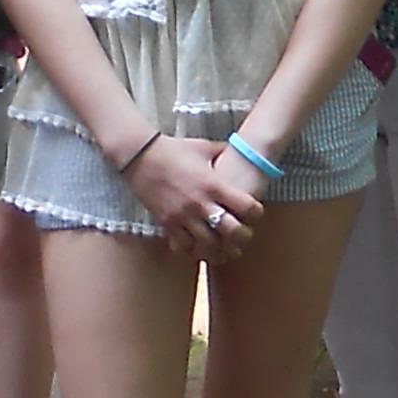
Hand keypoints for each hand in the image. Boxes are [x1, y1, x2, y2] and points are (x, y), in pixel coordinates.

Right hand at [123, 131, 262, 253]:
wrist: (141, 156)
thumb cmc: (175, 149)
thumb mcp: (204, 147)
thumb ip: (225, 152)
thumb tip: (242, 150)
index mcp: (214, 185)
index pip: (247, 207)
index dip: (256, 213)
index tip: (255, 213)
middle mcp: (201, 204)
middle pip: (232, 232)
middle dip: (243, 237)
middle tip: (244, 236)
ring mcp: (183, 216)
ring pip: (209, 245)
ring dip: (220, 248)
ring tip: (226, 249)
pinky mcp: (167, 223)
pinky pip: (185, 246)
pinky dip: (195, 249)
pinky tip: (200, 247)